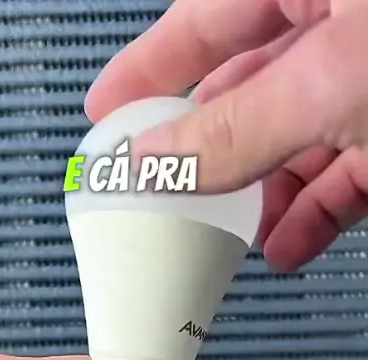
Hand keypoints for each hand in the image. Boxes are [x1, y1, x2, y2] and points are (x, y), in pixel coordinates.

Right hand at [85, 0, 367, 269]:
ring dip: (266, 197)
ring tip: (233, 239)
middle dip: (213, 153)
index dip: (150, 68)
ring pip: (302, 138)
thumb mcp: (326, 86)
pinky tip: (289, 246)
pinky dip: (317, 211)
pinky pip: (349, 169)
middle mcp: (342, 20)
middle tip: (168, 193)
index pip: (206, 19)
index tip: (107, 110)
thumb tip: (155, 158)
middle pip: (251, 89)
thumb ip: (238, 127)